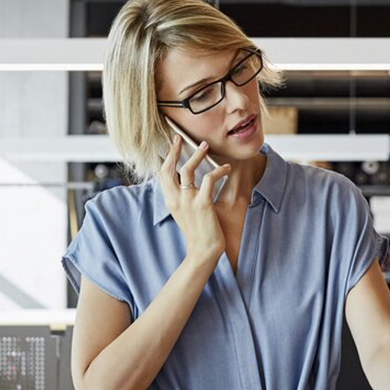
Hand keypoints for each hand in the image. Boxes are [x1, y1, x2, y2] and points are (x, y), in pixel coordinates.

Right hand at [158, 135, 230, 263]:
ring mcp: (188, 201)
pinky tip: (227, 168)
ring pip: (187, 169)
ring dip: (197, 155)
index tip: (172, 144)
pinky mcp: (202, 204)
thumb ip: (183, 197)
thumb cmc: (197, 232)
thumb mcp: (185, 213)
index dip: (166, 157)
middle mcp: (175, 199)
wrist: (202, 251)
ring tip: (206, 146)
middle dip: (174, 150)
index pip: (162, 174)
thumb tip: (188, 182)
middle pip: (168, 168)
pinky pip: (210, 180)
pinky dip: (219, 171)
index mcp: (170, 200)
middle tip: (181, 137)